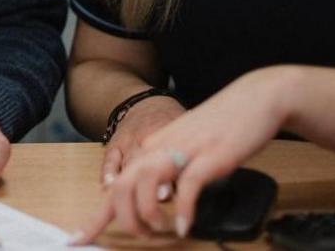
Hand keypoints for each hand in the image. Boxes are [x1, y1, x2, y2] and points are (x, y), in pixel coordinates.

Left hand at [73, 67, 293, 244]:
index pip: (115, 185)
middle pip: (122, 187)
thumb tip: (156, 200)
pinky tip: (183, 226)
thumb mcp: (187, 146)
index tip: (78, 239)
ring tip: (159, 231)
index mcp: (153, 148)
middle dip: (124, 220)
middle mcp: (161, 148)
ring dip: (147, 216)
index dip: (95, 217)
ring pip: (145, 185)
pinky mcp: (210, 156)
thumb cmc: (223, 125)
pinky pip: (186, 187)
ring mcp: (185, 150)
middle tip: (141, 236)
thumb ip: (168, 170)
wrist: (256, 98)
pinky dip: (181, 211)